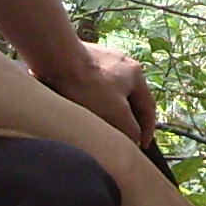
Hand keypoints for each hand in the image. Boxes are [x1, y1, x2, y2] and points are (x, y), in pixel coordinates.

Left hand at [41, 41, 157, 146]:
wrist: (57, 59)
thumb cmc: (91, 87)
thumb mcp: (118, 114)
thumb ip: (131, 129)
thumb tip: (134, 139)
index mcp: (136, 74)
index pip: (148, 106)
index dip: (147, 129)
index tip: (141, 146)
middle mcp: (121, 63)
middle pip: (129, 98)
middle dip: (127, 118)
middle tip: (121, 137)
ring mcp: (99, 60)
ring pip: (108, 92)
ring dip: (107, 110)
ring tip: (99, 125)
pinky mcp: (78, 61)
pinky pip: (90, 86)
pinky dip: (90, 100)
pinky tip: (80, 108)